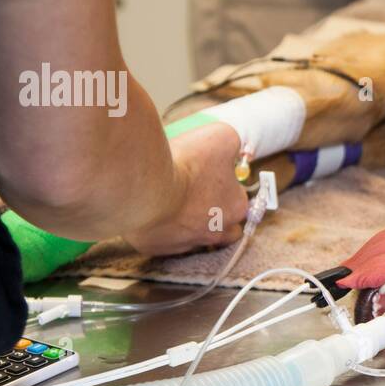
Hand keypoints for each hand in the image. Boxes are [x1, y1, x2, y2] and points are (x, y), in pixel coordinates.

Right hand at [123, 121, 250, 256]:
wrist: (144, 188)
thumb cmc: (187, 165)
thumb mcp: (223, 137)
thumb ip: (233, 144)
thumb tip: (231, 150)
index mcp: (236, 208)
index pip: (239, 199)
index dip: (226, 185)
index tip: (210, 173)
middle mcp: (215, 232)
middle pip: (221, 224)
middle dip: (212, 211)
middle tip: (194, 190)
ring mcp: (186, 244)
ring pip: (191, 234)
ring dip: (185, 220)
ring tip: (169, 199)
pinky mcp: (156, 248)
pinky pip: (161, 238)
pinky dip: (158, 226)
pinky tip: (150, 209)